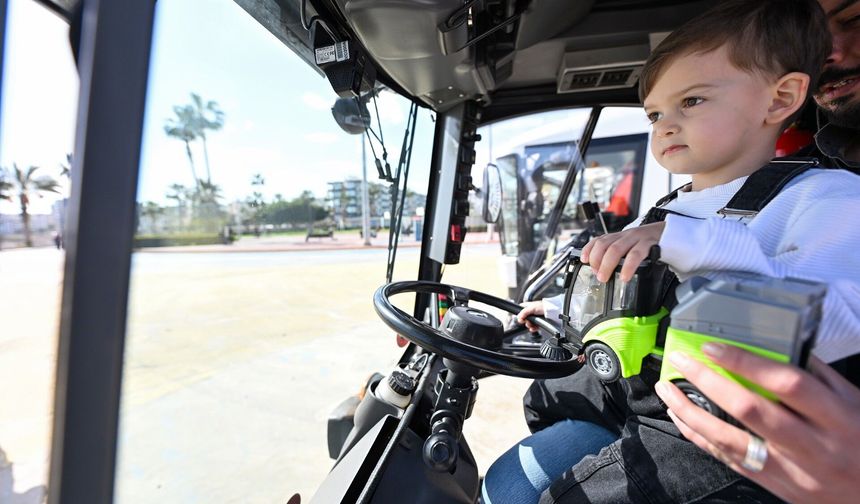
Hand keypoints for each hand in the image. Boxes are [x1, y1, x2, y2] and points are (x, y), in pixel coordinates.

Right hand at [516, 301, 543, 332]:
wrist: (552, 312)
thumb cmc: (543, 306)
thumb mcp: (531, 308)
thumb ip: (523, 313)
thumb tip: (518, 318)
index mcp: (527, 306)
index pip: (520, 311)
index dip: (519, 315)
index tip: (520, 319)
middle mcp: (530, 312)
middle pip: (524, 319)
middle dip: (525, 322)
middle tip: (527, 322)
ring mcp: (534, 318)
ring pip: (528, 323)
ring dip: (529, 325)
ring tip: (531, 325)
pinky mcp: (538, 322)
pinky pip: (533, 327)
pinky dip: (533, 328)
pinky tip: (533, 328)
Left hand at [581, 222, 664, 282]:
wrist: (672, 233)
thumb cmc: (650, 243)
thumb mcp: (631, 247)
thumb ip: (618, 256)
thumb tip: (602, 271)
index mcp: (620, 236)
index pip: (598, 239)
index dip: (588, 249)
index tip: (584, 261)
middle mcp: (626, 235)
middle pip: (604, 244)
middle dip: (597, 260)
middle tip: (597, 275)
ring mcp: (637, 238)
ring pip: (616, 249)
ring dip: (607, 264)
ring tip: (604, 277)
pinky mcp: (650, 243)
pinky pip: (636, 254)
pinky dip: (628, 266)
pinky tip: (625, 276)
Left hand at [654, 344, 859, 503]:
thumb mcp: (855, 403)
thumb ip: (818, 375)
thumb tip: (779, 344)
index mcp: (836, 416)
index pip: (786, 383)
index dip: (747, 363)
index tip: (714, 347)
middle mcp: (812, 445)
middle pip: (751, 410)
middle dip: (708, 382)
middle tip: (681, 361)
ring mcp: (791, 469)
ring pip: (731, 440)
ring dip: (691, 413)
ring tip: (668, 390)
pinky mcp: (775, 485)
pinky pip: (730, 460)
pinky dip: (701, 438)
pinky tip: (683, 419)